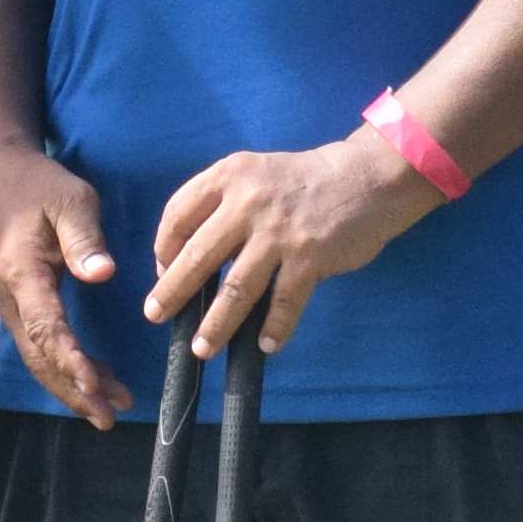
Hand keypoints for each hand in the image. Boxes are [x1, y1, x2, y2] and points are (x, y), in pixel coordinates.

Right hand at [0, 151, 133, 427]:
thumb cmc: (38, 185)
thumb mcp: (70, 200)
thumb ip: (85, 239)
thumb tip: (102, 274)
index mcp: (22, 273)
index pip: (47, 326)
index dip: (71, 359)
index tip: (95, 384)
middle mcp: (10, 296)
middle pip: (39, 356)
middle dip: (73, 390)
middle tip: (108, 417)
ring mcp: (10, 303)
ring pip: (37, 357)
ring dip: (70, 386)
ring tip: (106, 411)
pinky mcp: (18, 304)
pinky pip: (38, 345)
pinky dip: (63, 369)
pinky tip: (90, 381)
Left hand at [147, 130, 439, 353]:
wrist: (367, 176)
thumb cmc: (303, 181)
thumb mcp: (255, 174)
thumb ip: (224, 205)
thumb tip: (190, 258)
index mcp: (228, 176)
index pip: (178, 215)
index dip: (163, 248)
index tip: (162, 270)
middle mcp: (248, 202)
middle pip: (198, 256)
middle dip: (172, 292)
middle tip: (155, 316)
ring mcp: (279, 232)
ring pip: (236, 288)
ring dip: (216, 324)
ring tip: (202, 348)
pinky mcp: (310, 255)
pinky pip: (284, 302)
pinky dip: (274, 328)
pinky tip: (266, 345)